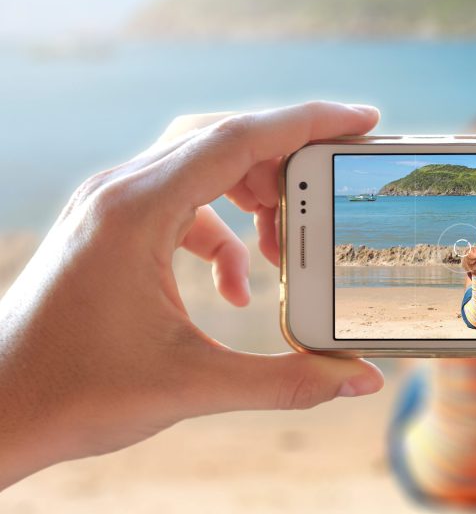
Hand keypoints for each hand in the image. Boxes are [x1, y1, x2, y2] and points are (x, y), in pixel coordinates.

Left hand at [0, 101, 384, 488]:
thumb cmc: (74, 394)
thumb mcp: (193, 385)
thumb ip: (288, 382)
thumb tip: (363, 380)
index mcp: (138, 211)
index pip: (237, 138)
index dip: (307, 122)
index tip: (364, 119)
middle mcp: (121, 192)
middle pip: (223, 140)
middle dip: (286, 164)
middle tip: (332, 192)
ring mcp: (110, 206)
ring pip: (202, 167)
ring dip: (253, 201)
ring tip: (283, 251)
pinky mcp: (108, 228)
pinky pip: (182, 204)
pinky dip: (220, 234)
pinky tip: (235, 288)